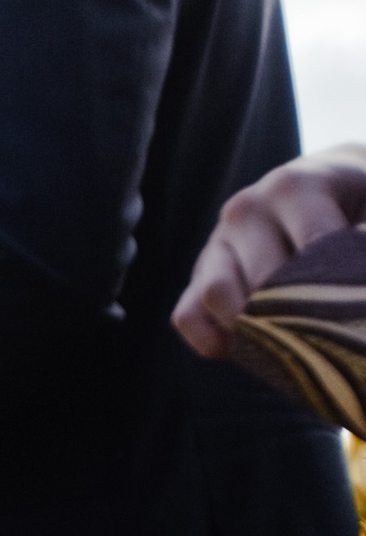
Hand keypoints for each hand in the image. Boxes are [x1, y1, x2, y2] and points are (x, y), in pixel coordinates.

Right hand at [173, 145, 365, 355]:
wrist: (325, 185)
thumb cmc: (359, 205)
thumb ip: (364, 241)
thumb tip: (357, 285)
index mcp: (293, 188)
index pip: (311, 250)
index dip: (338, 290)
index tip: (358, 312)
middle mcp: (246, 209)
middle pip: (263, 279)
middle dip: (299, 317)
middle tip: (330, 337)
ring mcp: (217, 241)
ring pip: (217, 296)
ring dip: (252, 329)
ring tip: (291, 345)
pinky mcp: (200, 272)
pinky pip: (187, 315)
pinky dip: (211, 340)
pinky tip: (249, 349)